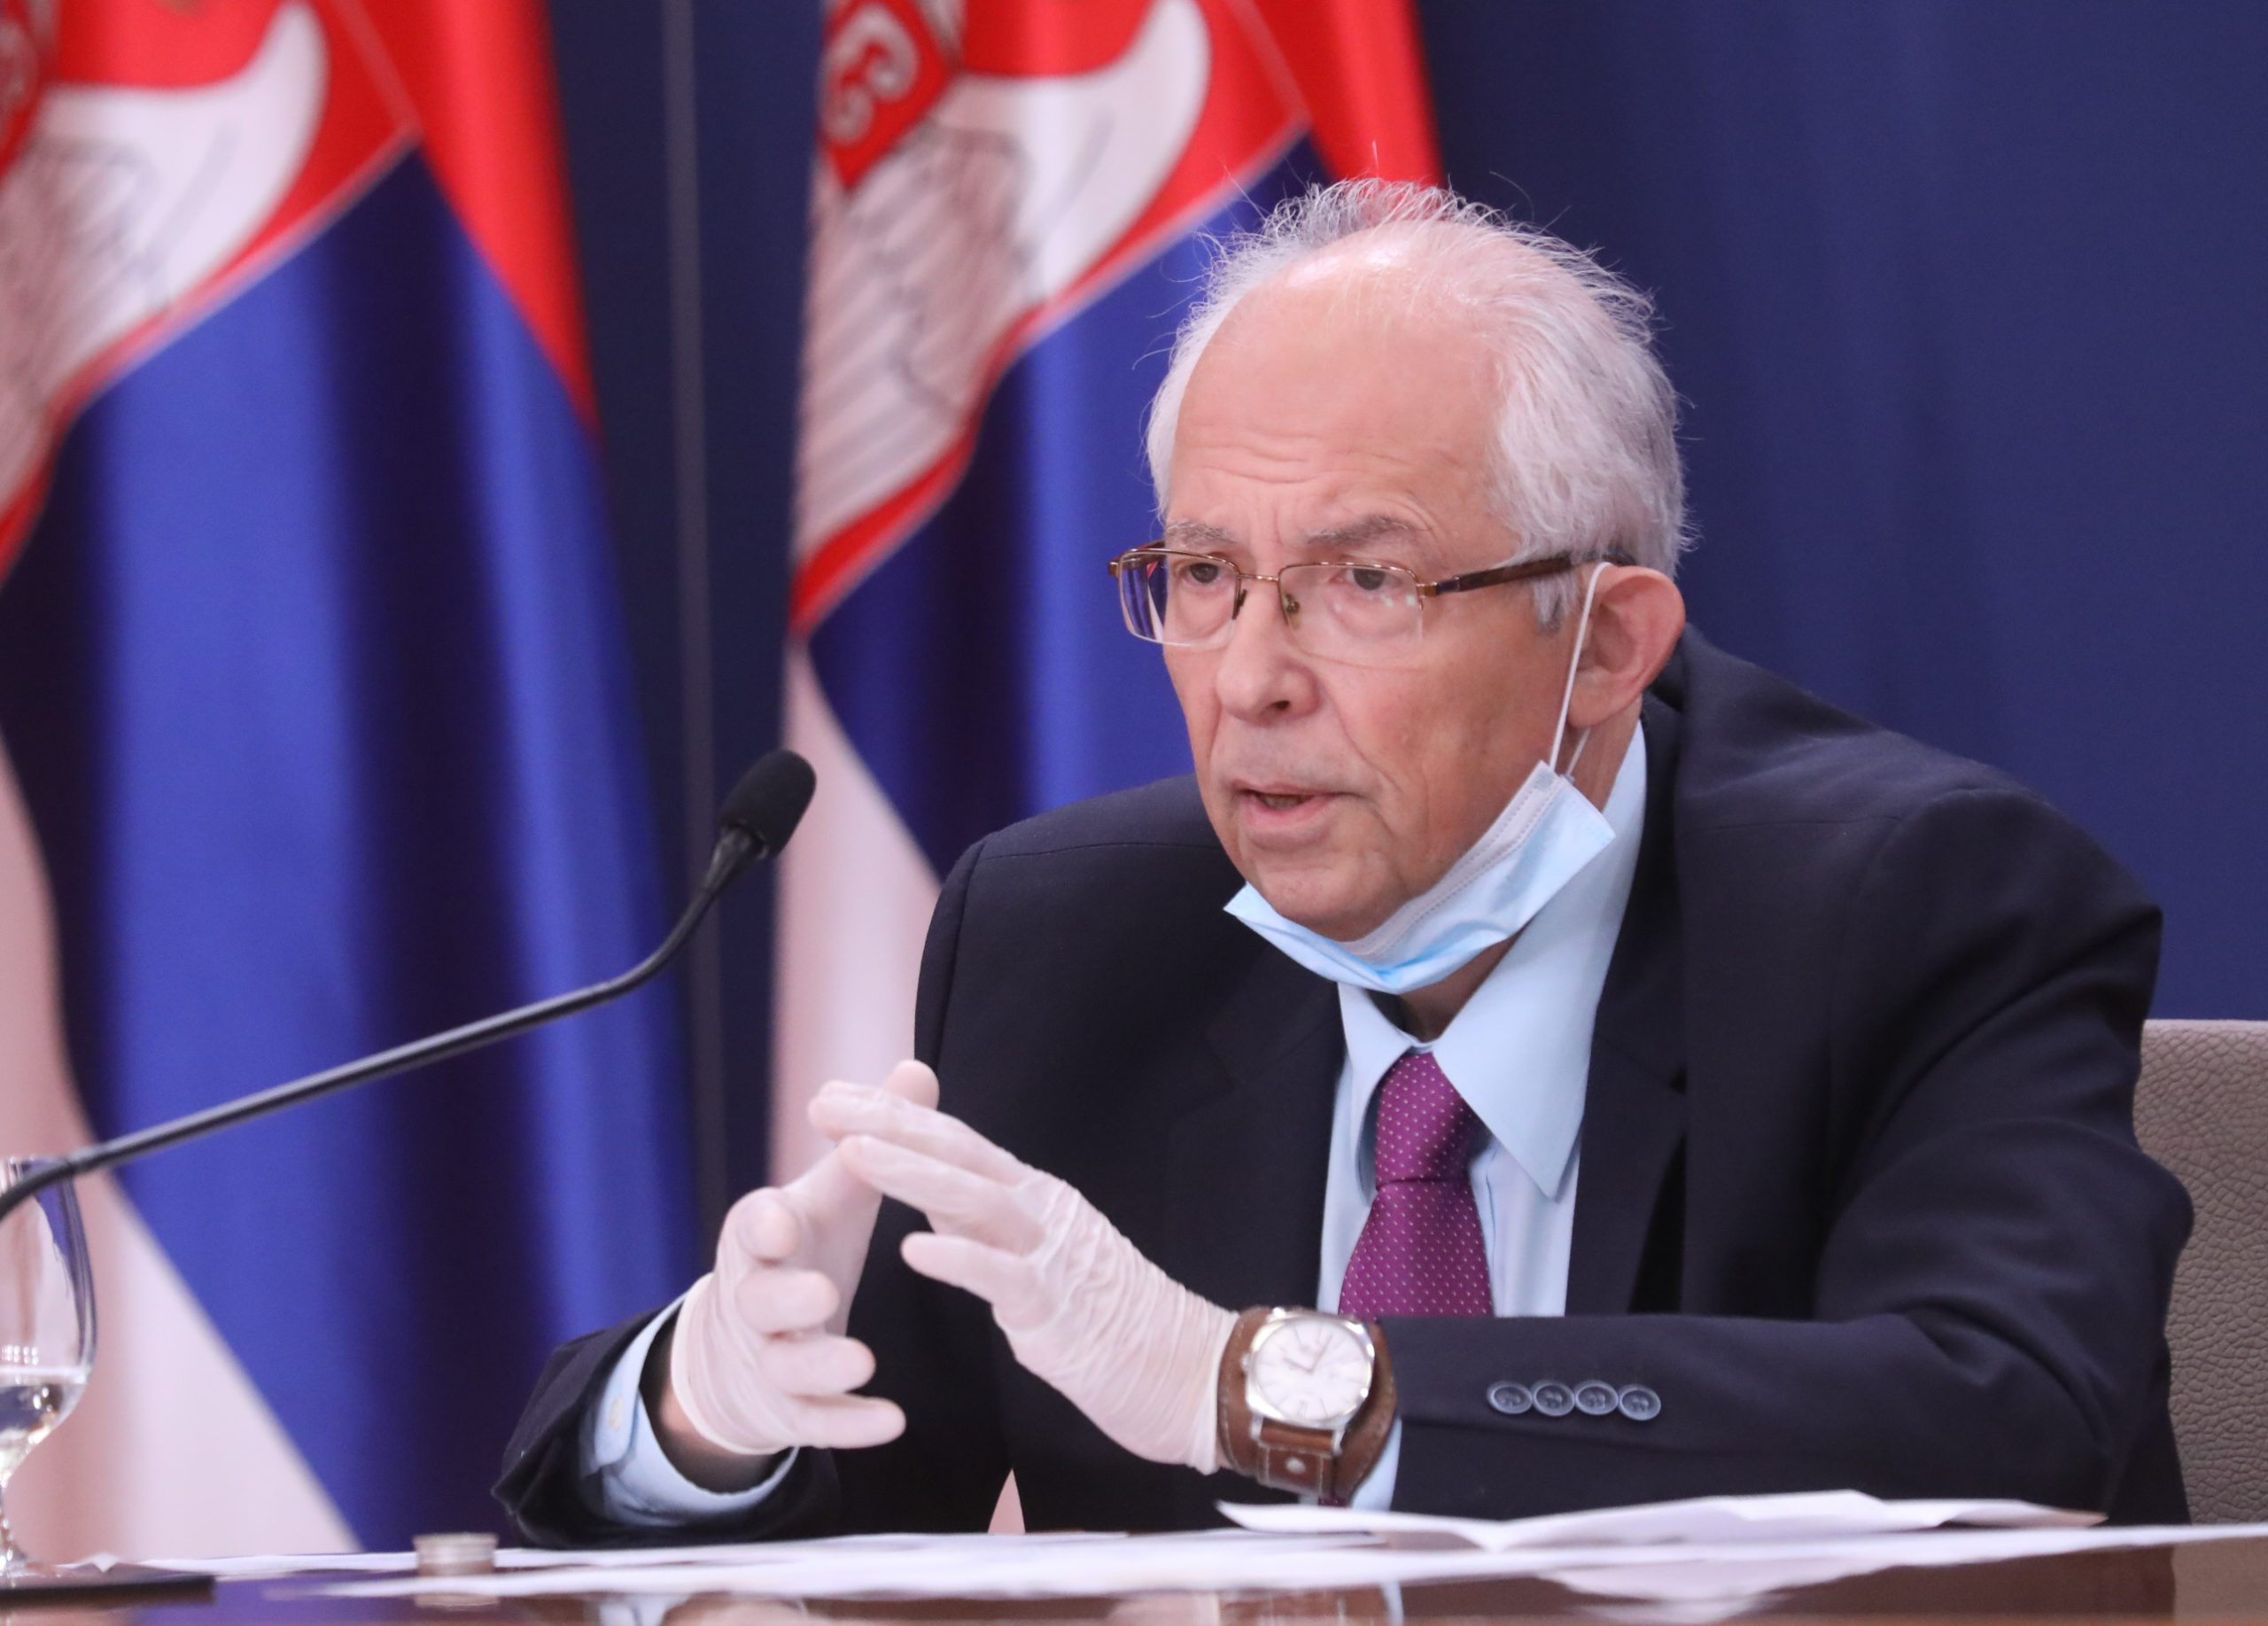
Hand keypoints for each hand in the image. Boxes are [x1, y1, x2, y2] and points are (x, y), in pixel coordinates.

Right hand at [664, 1059, 940, 1459]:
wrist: (740, 1352)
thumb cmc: (798, 1255)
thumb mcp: (828, 1199)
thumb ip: (872, 1142)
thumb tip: (919, 1068)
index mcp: (763, 1241)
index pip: (750, 1228)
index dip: (762, 1226)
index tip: (782, 1221)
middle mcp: (757, 1300)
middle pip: (758, 1300)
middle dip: (785, 1297)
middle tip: (822, 1293)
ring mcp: (769, 1360)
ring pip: (785, 1366)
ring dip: (821, 1363)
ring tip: (862, 1359)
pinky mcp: (791, 1412)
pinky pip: (815, 1423)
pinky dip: (848, 1423)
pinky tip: (891, 1420)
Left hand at [813, 1077, 1233, 1472]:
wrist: (1195, 1372)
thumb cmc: (1117, 1324)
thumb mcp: (1039, 1260)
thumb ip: (987, 1227)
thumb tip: (933, 1197)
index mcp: (1034, 1199)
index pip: (955, 1143)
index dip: (892, 1116)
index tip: (834, 1094)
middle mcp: (1042, 1212)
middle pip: (956, 1153)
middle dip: (885, 1125)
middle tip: (821, 1100)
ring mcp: (1054, 1255)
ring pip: (974, 1200)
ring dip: (910, 1174)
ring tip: (852, 1153)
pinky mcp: (1061, 1309)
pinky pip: (1003, 1278)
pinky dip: (958, 1258)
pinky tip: (911, 1248)